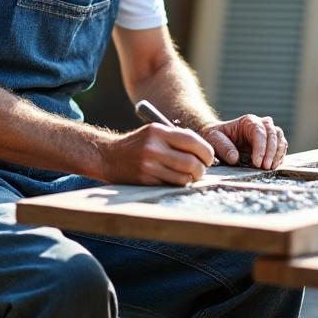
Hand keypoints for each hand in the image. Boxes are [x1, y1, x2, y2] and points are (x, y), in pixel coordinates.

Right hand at [100, 124, 214, 185]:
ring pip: (184, 178)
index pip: (192, 141)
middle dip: (201, 169)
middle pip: (191, 162)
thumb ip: (177, 138)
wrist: (108, 156)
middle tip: (200, 170)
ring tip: (188, 176)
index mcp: (158, 132)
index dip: (206, 151)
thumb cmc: (138, 144)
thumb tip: (205, 152)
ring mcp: (148, 166)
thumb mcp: (154, 133)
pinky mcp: (145, 180)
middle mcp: (153, 148)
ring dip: (191, 179)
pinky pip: (171, 185)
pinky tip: (175, 179)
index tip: (209, 158)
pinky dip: (178, 184)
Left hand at [200, 114, 286, 169]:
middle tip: (265, 167)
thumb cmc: (216, 137)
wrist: (219, 139)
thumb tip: (235, 158)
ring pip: (280, 139)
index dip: (261, 147)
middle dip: (271, 152)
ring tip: (269, 168)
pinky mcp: (271, 143)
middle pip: (273, 134)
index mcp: (248, 121)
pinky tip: (273, 166)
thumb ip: (223, 148)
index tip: (256, 163)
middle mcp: (261, 124)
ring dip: (277, 154)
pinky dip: (279, 157)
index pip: (259, 131)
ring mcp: (268, 133)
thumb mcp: (214, 140)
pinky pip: (281, 147)